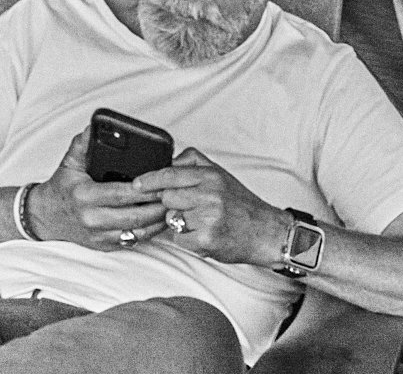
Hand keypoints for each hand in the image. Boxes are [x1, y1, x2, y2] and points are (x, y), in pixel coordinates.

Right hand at [24, 129, 172, 251]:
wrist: (46, 217)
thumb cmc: (62, 187)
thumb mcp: (69, 162)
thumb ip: (83, 143)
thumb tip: (95, 126)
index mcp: (85, 196)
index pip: (121, 194)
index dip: (144, 189)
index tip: (161, 182)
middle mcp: (92, 219)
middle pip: (135, 215)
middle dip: (158, 205)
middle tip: (175, 193)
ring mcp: (99, 236)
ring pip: (138, 232)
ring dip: (158, 220)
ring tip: (173, 207)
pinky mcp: (105, 247)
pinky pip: (134, 241)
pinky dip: (150, 231)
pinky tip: (160, 220)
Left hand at [136, 147, 294, 267]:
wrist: (267, 232)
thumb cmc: (241, 204)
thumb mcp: (220, 174)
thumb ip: (193, 164)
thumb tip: (167, 162)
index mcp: (211, 176)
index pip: (170, 174)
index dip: (149, 180)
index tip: (136, 184)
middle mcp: (209, 194)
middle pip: (167, 197)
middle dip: (173, 205)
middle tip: (190, 209)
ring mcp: (208, 218)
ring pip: (172, 219)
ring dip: (180, 224)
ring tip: (202, 223)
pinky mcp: (207, 239)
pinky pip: (180, 239)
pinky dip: (188, 240)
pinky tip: (204, 235)